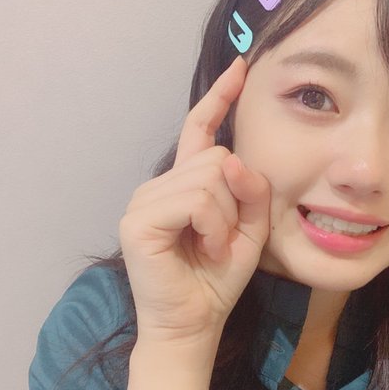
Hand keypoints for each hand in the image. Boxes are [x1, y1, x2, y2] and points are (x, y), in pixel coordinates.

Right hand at [119, 57, 269, 345]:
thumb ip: (250, 189)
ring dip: (226, 218)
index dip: (219, 98)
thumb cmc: (219, 278)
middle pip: (217, 157)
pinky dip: (213, 226)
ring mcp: (144, 200)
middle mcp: (159, 185)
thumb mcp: (250, 229)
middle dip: (236, 200)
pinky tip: (205, 249)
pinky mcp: (138, 220)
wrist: (195, 322)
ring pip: (210, 176)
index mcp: (184, 185)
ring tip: (213, 247)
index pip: (200, 131)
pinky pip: (196, 200)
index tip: (240, 67)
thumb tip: (231, 156)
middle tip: (225, 238)